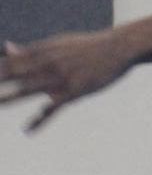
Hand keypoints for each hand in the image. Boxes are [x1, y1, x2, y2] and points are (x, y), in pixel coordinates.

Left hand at [0, 31, 133, 130]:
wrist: (118, 47)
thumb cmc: (86, 46)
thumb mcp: (56, 45)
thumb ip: (29, 50)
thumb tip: (6, 48)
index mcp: (42, 50)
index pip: (11, 61)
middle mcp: (48, 62)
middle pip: (15, 73)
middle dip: (0, 79)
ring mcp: (61, 77)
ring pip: (30, 89)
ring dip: (10, 98)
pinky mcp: (74, 91)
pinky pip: (53, 107)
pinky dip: (40, 119)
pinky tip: (28, 130)